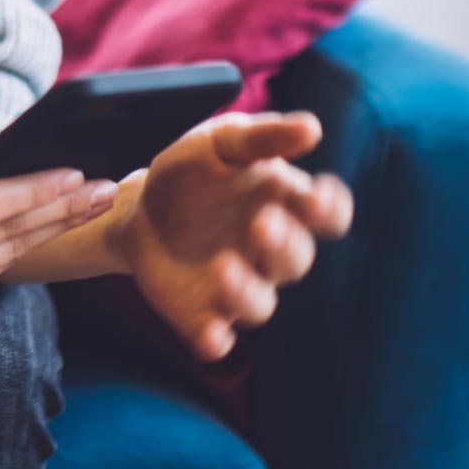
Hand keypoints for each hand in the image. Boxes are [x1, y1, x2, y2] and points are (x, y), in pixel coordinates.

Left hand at [108, 111, 353, 362]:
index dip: (329, 210)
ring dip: (247, 291)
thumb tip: (311, 127)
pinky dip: (216, 341)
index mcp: (285, 204)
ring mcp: (241, 285)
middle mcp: (271, 252)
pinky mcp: (205, 314)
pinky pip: (218, 336)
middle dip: (283, 245)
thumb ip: (262, 138)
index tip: (317, 197)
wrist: (139, 204)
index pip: (326, 215)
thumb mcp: (220, 142)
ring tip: (223, 268)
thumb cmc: (193, 170)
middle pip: (295, 259)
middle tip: (262, 224)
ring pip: (260, 304)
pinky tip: (210, 337)